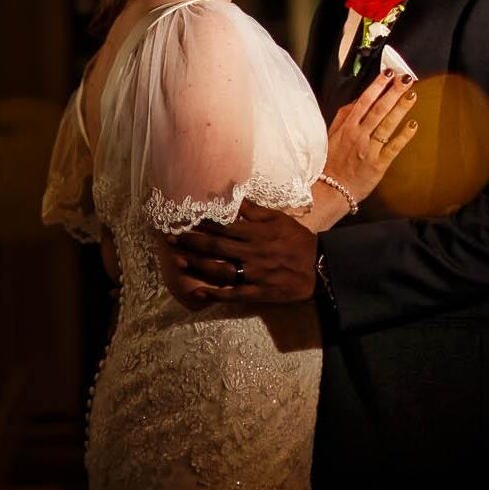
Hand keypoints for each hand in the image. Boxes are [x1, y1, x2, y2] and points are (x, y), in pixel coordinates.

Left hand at [165, 202, 319, 304]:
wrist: (319, 268)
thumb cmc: (297, 240)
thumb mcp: (278, 218)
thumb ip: (253, 210)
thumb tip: (232, 195)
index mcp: (255, 233)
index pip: (223, 225)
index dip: (201, 222)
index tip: (182, 218)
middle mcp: (251, 253)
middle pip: (215, 247)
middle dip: (191, 242)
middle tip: (169, 238)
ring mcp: (253, 274)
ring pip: (220, 270)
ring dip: (197, 265)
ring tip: (177, 261)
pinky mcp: (258, 293)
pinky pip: (233, 294)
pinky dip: (215, 294)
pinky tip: (198, 292)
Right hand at [324, 70, 418, 201]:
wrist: (329, 191)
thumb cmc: (330, 163)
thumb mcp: (331, 136)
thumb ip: (343, 117)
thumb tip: (358, 101)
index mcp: (346, 127)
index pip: (363, 102)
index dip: (376, 87)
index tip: (387, 74)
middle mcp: (358, 136)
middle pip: (378, 109)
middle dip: (393, 92)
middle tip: (406, 78)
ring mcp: (369, 149)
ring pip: (387, 124)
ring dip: (400, 108)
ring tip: (412, 94)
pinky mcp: (378, 164)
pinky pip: (393, 147)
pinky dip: (403, 136)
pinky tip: (413, 125)